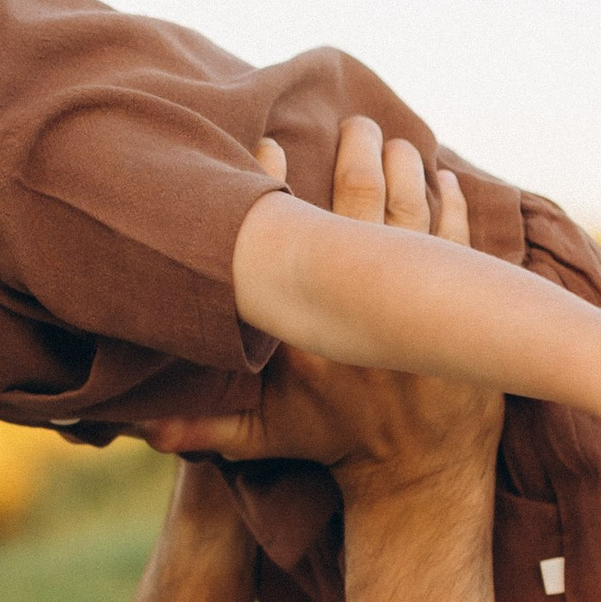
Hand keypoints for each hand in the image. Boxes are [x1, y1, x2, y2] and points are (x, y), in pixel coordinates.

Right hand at [138, 120, 479, 471]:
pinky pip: (458, 239)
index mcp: (314, 329)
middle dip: (357, 156)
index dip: (277, 180)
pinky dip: (451, 203)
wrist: (419, 478)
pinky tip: (442, 175)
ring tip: (391, 139)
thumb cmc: (336, 448)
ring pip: (414, 216)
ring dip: (405, 169)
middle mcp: (367, 312)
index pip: (295, 238)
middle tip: (352, 122)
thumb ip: (202, 428)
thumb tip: (137, 431)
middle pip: (363, 209)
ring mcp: (421, 310)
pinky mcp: (462, 312)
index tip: (269, 139)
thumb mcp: (264, 437)